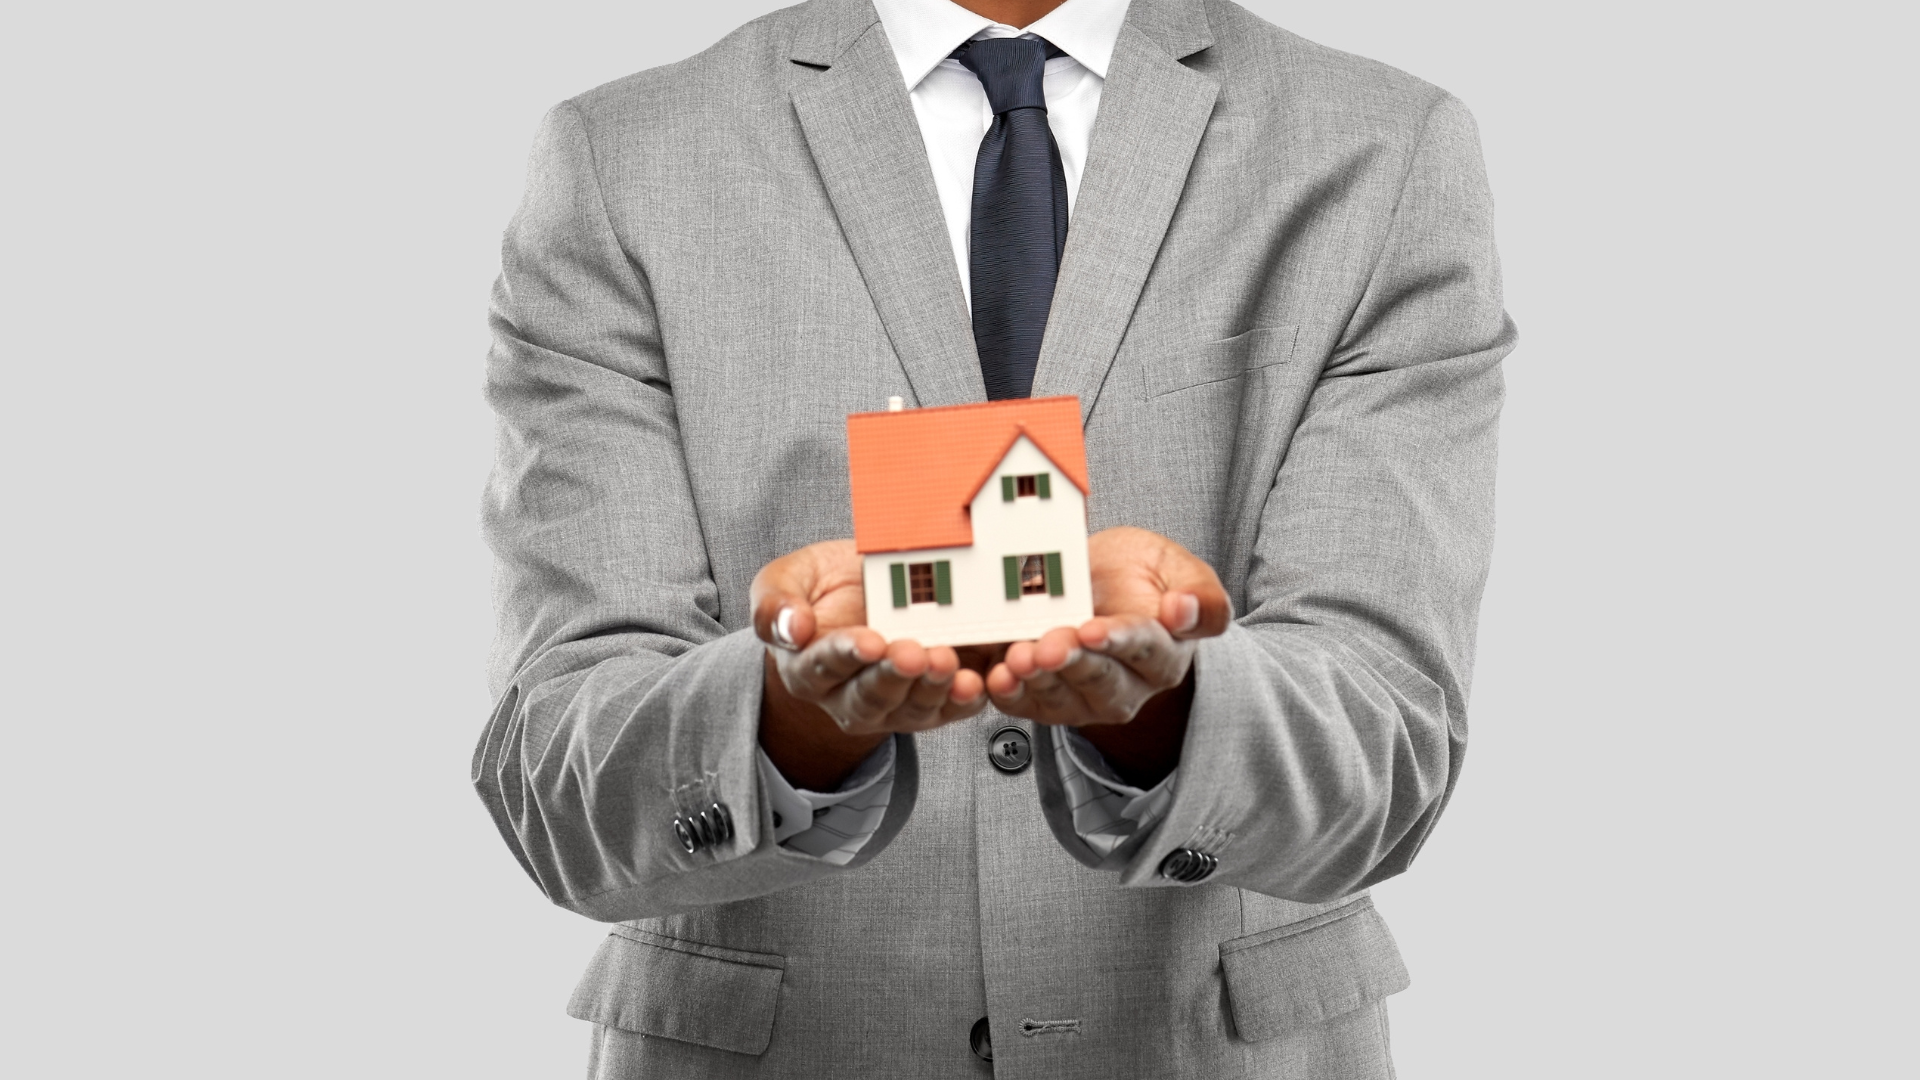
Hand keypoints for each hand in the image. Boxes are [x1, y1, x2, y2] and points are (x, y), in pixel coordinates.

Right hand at [750, 540, 986, 788]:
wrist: (858, 595)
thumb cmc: (820, 588)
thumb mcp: (784, 580)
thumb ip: (774, 604)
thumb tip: (791, 628)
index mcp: (807, 666)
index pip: (822, 666)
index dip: (845, 655)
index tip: (869, 641)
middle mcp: (845, 695)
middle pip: (868, 697)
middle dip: (892, 676)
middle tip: (913, 653)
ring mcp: (889, 705)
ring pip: (908, 709)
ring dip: (929, 689)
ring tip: (944, 662)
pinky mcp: (926, 704)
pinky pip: (945, 711)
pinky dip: (961, 702)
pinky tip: (972, 684)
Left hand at [987, 526, 1229, 728]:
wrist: (1097, 583)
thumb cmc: (1137, 573)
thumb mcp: (1175, 567)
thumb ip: (1199, 593)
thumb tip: (1184, 609)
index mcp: (1164, 652)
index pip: (1144, 648)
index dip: (1118, 641)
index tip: (1092, 630)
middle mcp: (1130, 685)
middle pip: (1102, 680)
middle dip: (1071, 663)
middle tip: (1047, 647)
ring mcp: (1088, 699)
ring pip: (1064, 698)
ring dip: (1039, 681)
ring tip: (1018, 659)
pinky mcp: (1050, 703)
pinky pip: (1030, 706)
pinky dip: (1012, 696)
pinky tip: (998, 678)